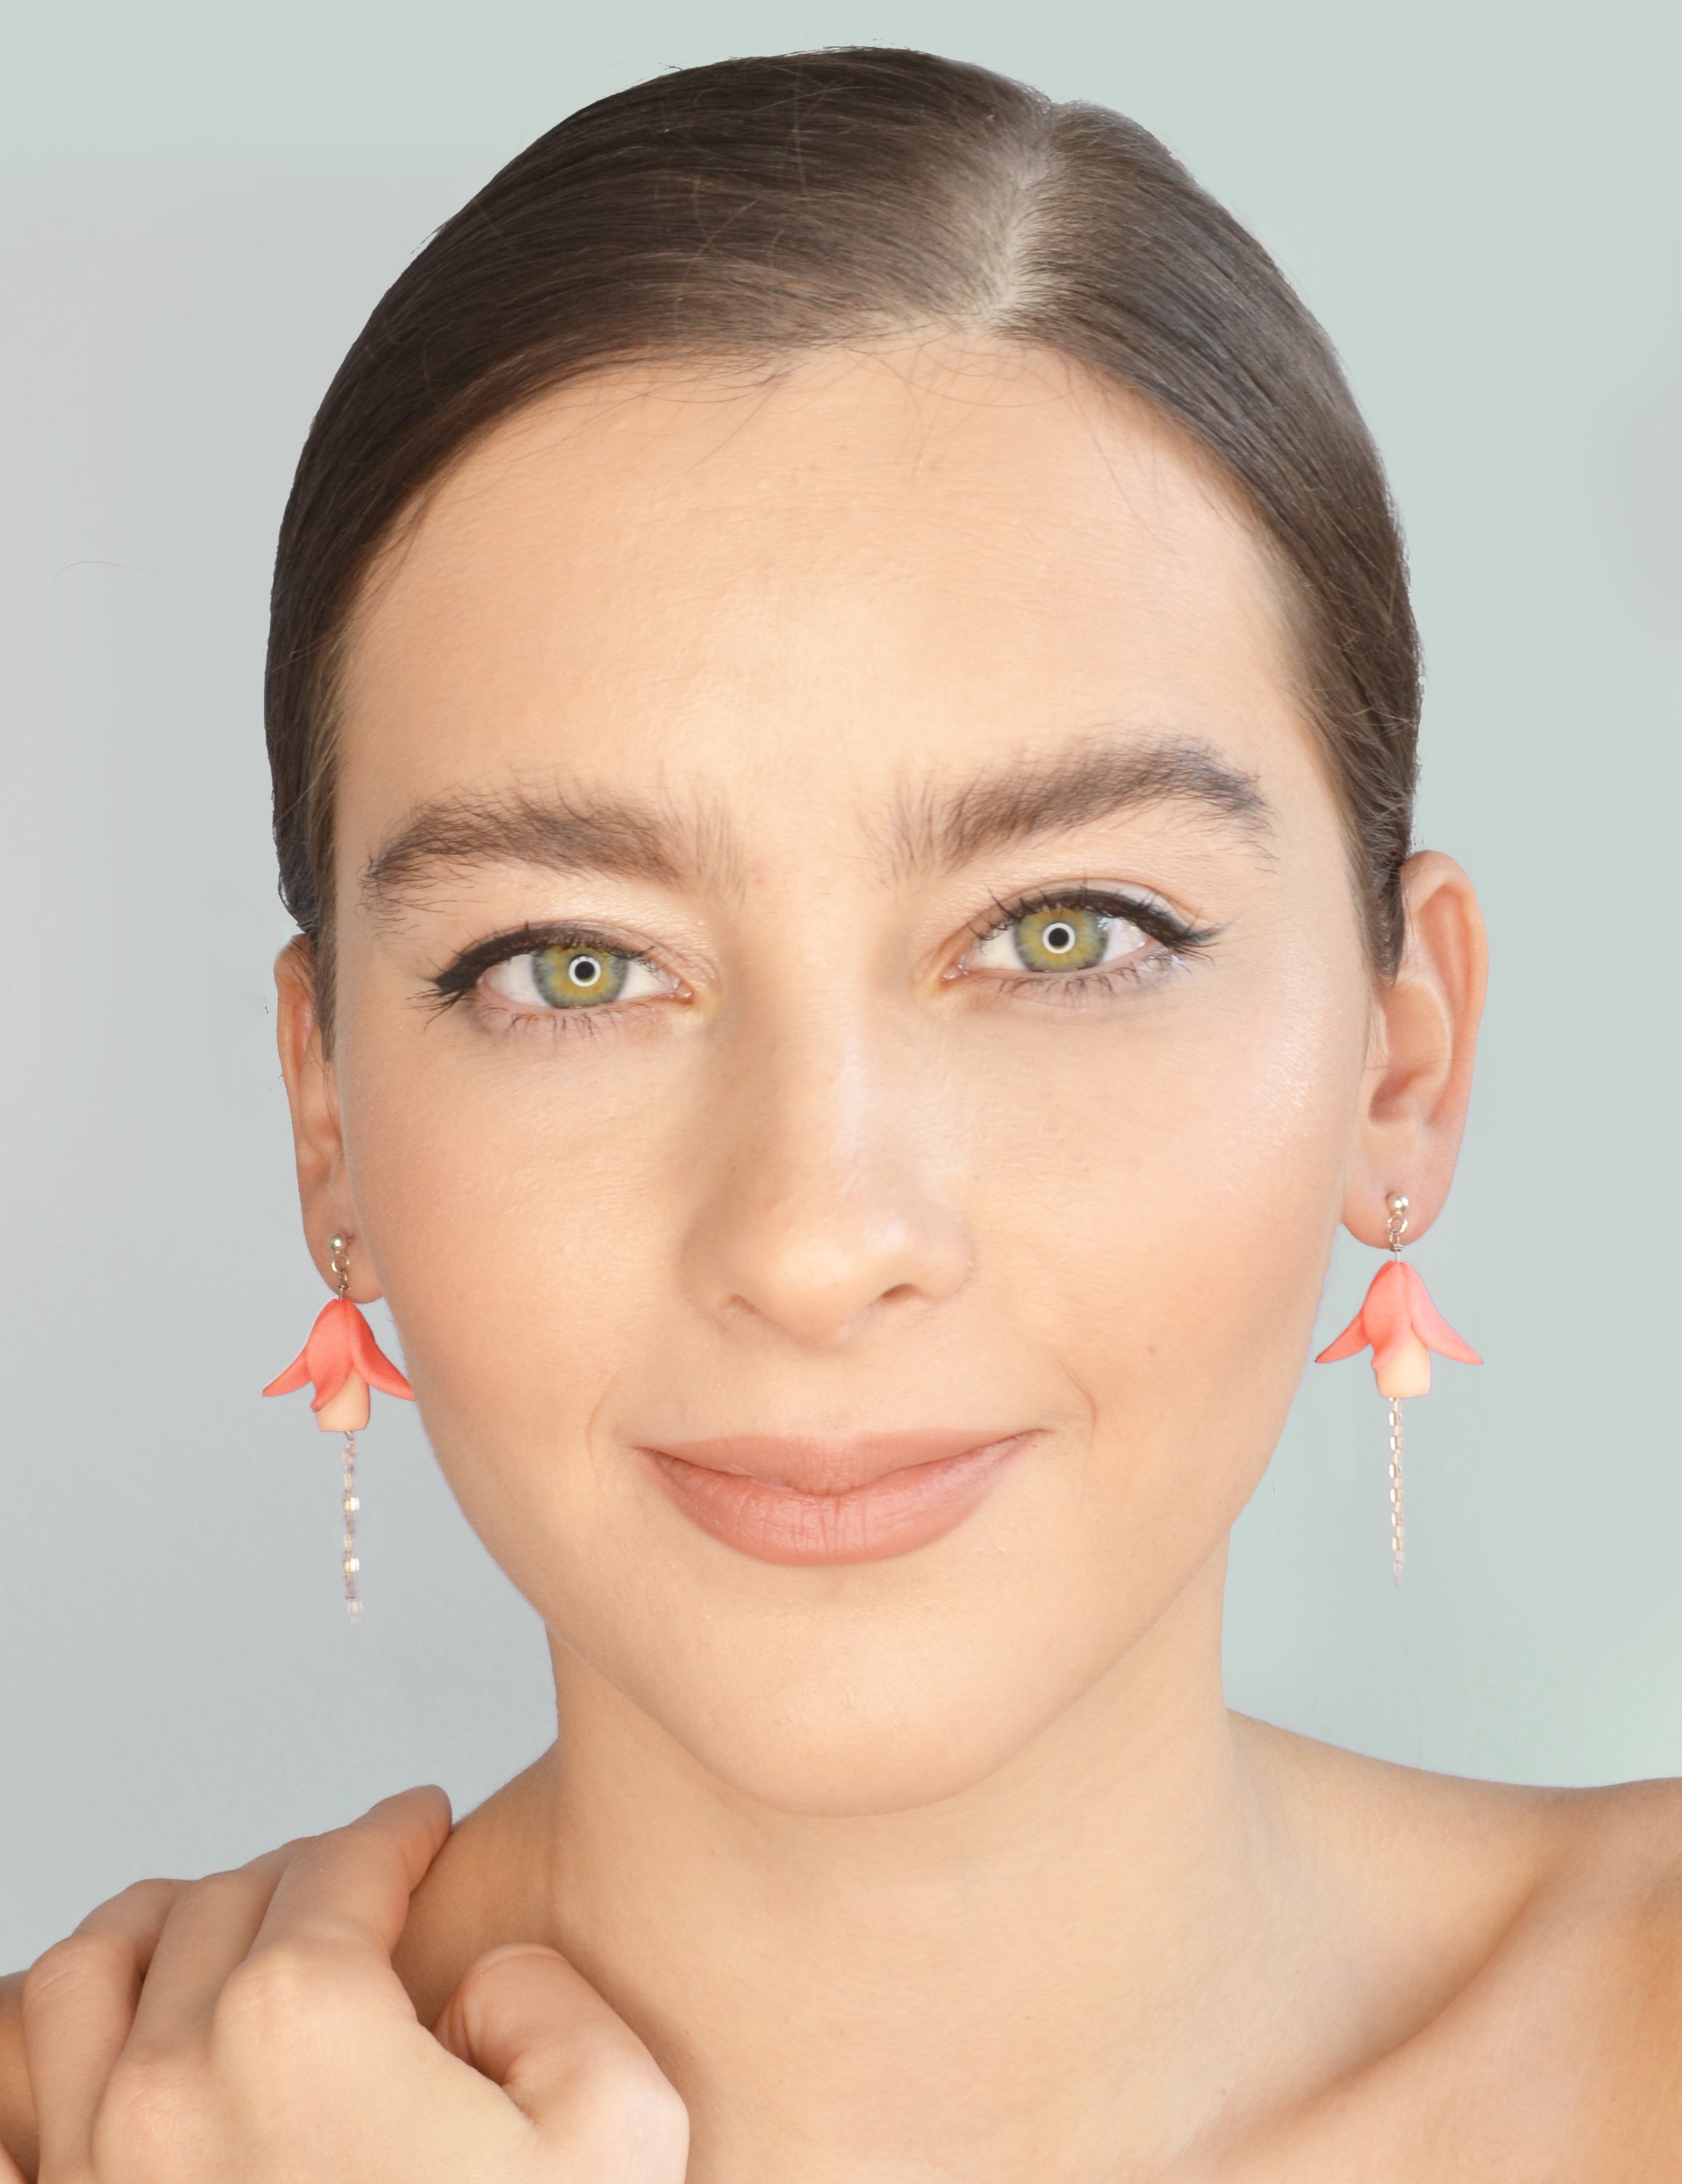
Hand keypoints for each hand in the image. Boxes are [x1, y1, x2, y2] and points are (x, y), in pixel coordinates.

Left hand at [9, 1788, 686, 2182]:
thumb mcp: (618, 2125)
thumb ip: (551, 1997)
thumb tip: (470, 1991)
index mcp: (302, 2023)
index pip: (343, 1864)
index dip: (395, 1830)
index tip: (420, 1824)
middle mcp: (172, 2078)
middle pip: (227, 1902)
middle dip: (303, 1875)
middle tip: (355, 1884)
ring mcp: (97, 2170)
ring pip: (91, 1969)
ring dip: (165, 1924)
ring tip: (222, 1925)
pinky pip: (3, 2096)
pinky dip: (32, 2039)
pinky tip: (91, 2040)